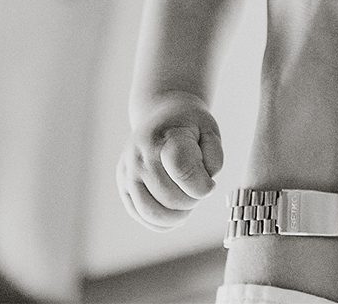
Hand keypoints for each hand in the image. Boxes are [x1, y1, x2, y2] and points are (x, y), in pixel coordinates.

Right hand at [118, 92, 223, 229]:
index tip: (210, 184)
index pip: (182, 169)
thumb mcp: (209, 130)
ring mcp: (128, 173)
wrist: (160, 116)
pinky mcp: (123, 188)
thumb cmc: (188, 126)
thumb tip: (204, 187)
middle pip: (170, 197)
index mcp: (163, 138)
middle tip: (199, 189)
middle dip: (193, 200)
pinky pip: (143, 217)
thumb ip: (214, 157)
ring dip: (178, 215)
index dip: (202, 185)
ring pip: (153, 213)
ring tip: (188, 201)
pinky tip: (175, 210)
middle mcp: (139, 156)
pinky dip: (164, 222)